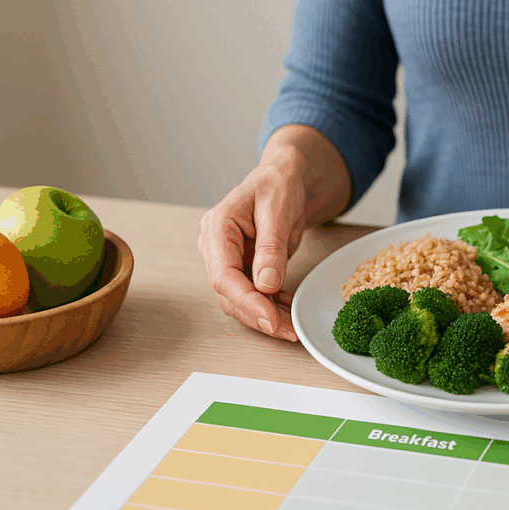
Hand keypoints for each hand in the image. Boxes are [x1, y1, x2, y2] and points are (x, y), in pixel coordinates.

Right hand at [198, 157, 306, 340]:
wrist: (284, 178)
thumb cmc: (278, 184)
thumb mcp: (278, 210)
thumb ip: (270, 247)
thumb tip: (265, 285)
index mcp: (217, 227)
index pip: (224, 276)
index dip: (247, 302)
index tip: (271, 320)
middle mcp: (216, 246)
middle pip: (229, 294)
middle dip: (258, 316)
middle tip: (288, 331)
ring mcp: (227, 258)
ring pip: (239, 299)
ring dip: (265, 315)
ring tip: (292, 326)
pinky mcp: (242, 266)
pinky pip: (252, 293)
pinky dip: (270, 305)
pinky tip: (288, 308)